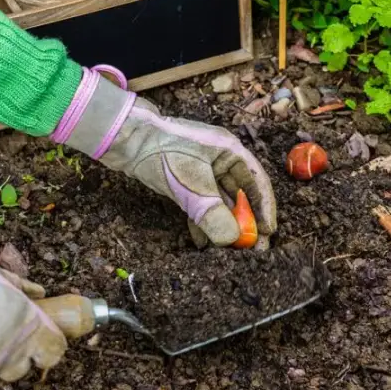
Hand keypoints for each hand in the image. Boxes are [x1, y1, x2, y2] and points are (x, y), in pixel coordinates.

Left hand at [51, 66, 276, 245]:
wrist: (123, 138)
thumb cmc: (162, 152)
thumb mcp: (191, 185)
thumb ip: (213, 213)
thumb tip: (231, 240)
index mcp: (229, 151)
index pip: (256, 182)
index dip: (264, 209)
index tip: (267, 233)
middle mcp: (220, 158)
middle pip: (239, 194)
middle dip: (243, 222)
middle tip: (248, 249)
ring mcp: (201, 168)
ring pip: (219, 201)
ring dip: (222, 224)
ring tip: (225, 251)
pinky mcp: (184, 178)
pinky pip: (201, 202)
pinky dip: (203, 220)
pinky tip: (202, 242)